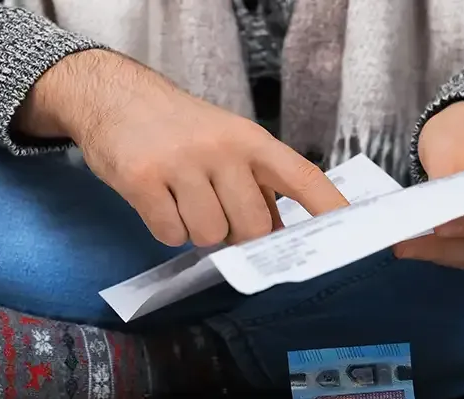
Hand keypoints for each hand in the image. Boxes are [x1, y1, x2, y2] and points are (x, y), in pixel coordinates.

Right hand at [16, 50, 347, 246]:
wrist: (113, 96)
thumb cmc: (178, 128)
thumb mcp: (226, 143)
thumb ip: (256, 186)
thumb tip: (279, 236)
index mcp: (250, 141)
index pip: (300, 176)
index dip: (327, 206)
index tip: (350, 227)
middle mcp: (221, 149)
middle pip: (252, 227)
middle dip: (237, 235)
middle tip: (216, 211)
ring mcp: (181, 164)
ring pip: (210, 235)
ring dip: (197, 231)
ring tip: (182, 201)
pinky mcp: (142, 180)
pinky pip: (170, 234)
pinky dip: (166, 228)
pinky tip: (158, 202)